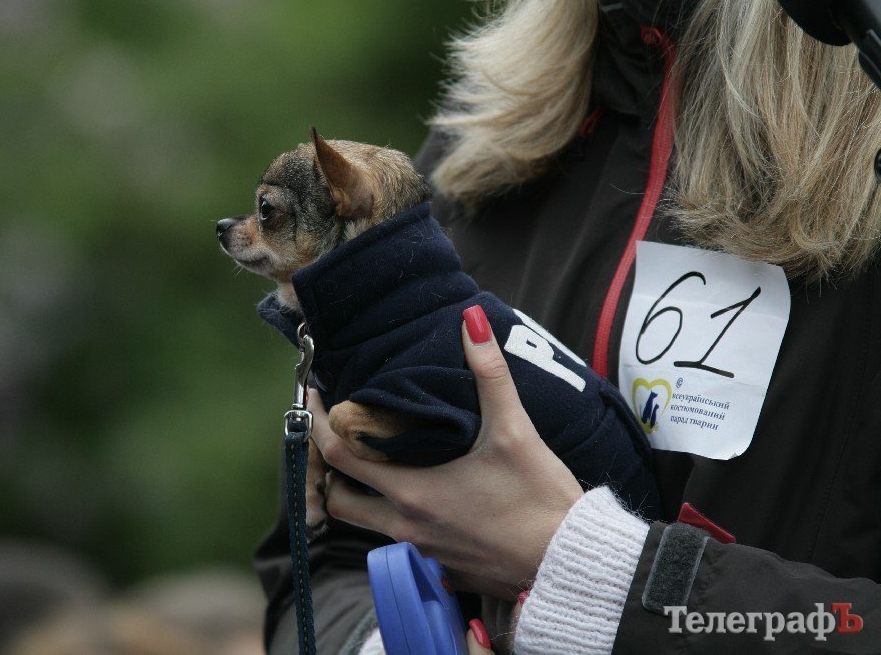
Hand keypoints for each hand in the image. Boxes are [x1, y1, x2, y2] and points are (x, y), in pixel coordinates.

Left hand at [309, 305, 583, 600]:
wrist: (570, 561)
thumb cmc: (541, 499)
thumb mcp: (515, 430)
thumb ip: (489, 373)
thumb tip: (470, 319)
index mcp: (413, 490)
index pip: (338, 455)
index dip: (316, 422)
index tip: (315, 396)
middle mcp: (405, 524)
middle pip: (336, 497)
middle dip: (327, 465)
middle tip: (332, 432)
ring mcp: (420, 550)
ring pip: (362, 522)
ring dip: (356, 492)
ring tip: (367, 458)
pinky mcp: (440, 566)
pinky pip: (395, 539)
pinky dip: (387, 513)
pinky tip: (412, 490)